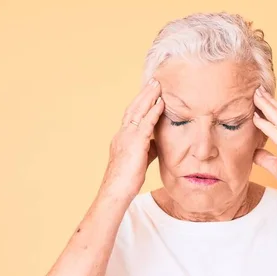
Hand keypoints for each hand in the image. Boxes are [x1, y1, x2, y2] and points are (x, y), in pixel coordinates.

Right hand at [100, 78, 164, 201]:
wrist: (115, 192)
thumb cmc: (126, 182)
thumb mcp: (139, 161)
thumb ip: (147, 150)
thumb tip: (156, 144)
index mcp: (122, 138)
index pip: (132, 116)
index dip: (141, 103)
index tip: (150, 93)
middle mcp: (122, 134)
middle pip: (133, 108)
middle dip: (144, 94)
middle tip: (154, 81)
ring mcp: (126, 137)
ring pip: (138, 111)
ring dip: (149, 96)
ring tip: (158, 85)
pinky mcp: (134, 143)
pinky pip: (145, 123)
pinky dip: (153, 111)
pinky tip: (161, 103)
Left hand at [252, 86, 276, 201]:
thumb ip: (265, 157)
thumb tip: (253, 151)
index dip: (275, 108)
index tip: (264, 100)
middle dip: (270, 101)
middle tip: (258, 90)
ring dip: (267, 106)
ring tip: (255, 95)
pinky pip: (276, 131)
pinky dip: (265, 124)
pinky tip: (255, 117)